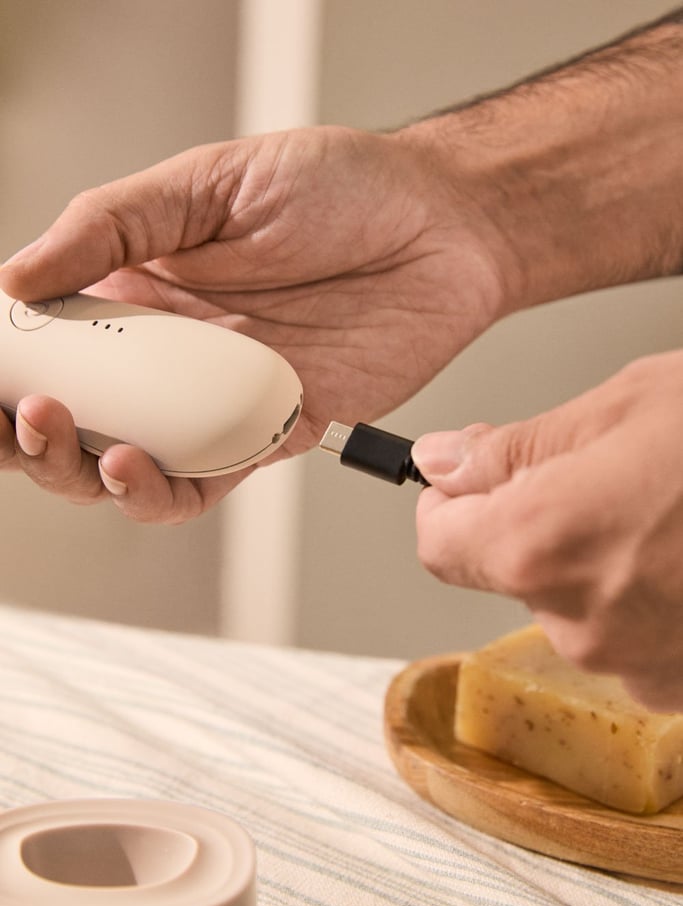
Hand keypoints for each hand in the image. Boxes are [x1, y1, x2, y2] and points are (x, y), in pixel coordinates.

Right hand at [0, 127, 507, 522]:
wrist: (442, 230)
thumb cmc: (338, 189)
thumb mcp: (211, 181)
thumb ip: (114, 226)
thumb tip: (16, 277)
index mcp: (139, 283)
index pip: (49, 337)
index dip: (9, 368)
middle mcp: (170, 350)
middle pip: (79, 413)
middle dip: (33, 432)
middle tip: (27, 418)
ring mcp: (218, 398)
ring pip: (132, 462)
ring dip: (89, 472)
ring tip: (82, 446)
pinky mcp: (273, 431)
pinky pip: (209, 480)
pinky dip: (167, 491)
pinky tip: (142, 470)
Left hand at [412, 351, 682, 709]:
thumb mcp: (623, 407)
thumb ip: (516, 447)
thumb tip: (440, 462)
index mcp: (538, 543)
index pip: (438, 544)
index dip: (449, 505)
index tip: (472, 477)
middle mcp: (575, 620)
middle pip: (508, 572)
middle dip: (533, 522)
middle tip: (602, 473)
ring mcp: (635, 664)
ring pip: (573, 603)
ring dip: (596, 558)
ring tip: (666, 511)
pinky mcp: (682, 686)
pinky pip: (631, 634)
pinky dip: (646, 596)